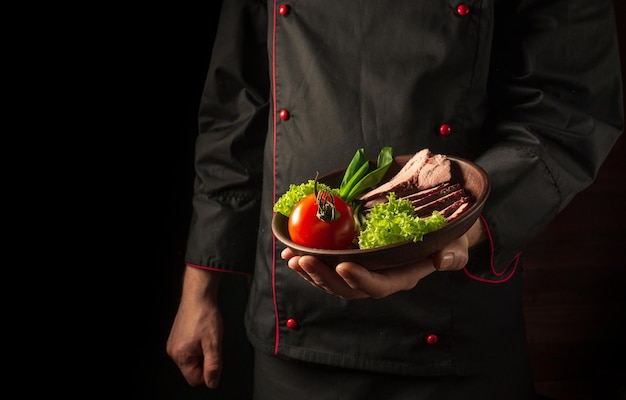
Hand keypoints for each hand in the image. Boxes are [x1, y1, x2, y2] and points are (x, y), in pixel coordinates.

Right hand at [166, 268, 222, 387]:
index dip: (208, 371)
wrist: (198, 295)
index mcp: (180, 355)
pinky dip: (198, 344)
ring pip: (192, 359)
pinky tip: (201, 332)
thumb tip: (212, 382)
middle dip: (204, 359)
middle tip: (210, 343)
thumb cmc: (205, 315)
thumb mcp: (214, 343)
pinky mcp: (176, 337)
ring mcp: (174, 343)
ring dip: (202, 351)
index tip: (213, 356)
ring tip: (206, 336)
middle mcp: (173, 351)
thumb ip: (213, 366)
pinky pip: (189, 349)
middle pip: (193, 369)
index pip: (195, 379)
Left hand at [282, 233, 469, 299]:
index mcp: (401, 278)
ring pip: (331, 281)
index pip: (378, 286)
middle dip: (322, 277)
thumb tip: (444, 260)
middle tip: (303, 261)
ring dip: (309, 271)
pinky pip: (326, 268)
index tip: (342, 266)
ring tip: (291, 258)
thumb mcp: (455, 245)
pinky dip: (308, 261)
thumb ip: (452, 254)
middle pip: (346, 288)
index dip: (360, 280)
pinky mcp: (350, 261)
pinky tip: (291, 252)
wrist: (435, 235)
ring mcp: (362, 272)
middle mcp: (378, 279)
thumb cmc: (447, 240)